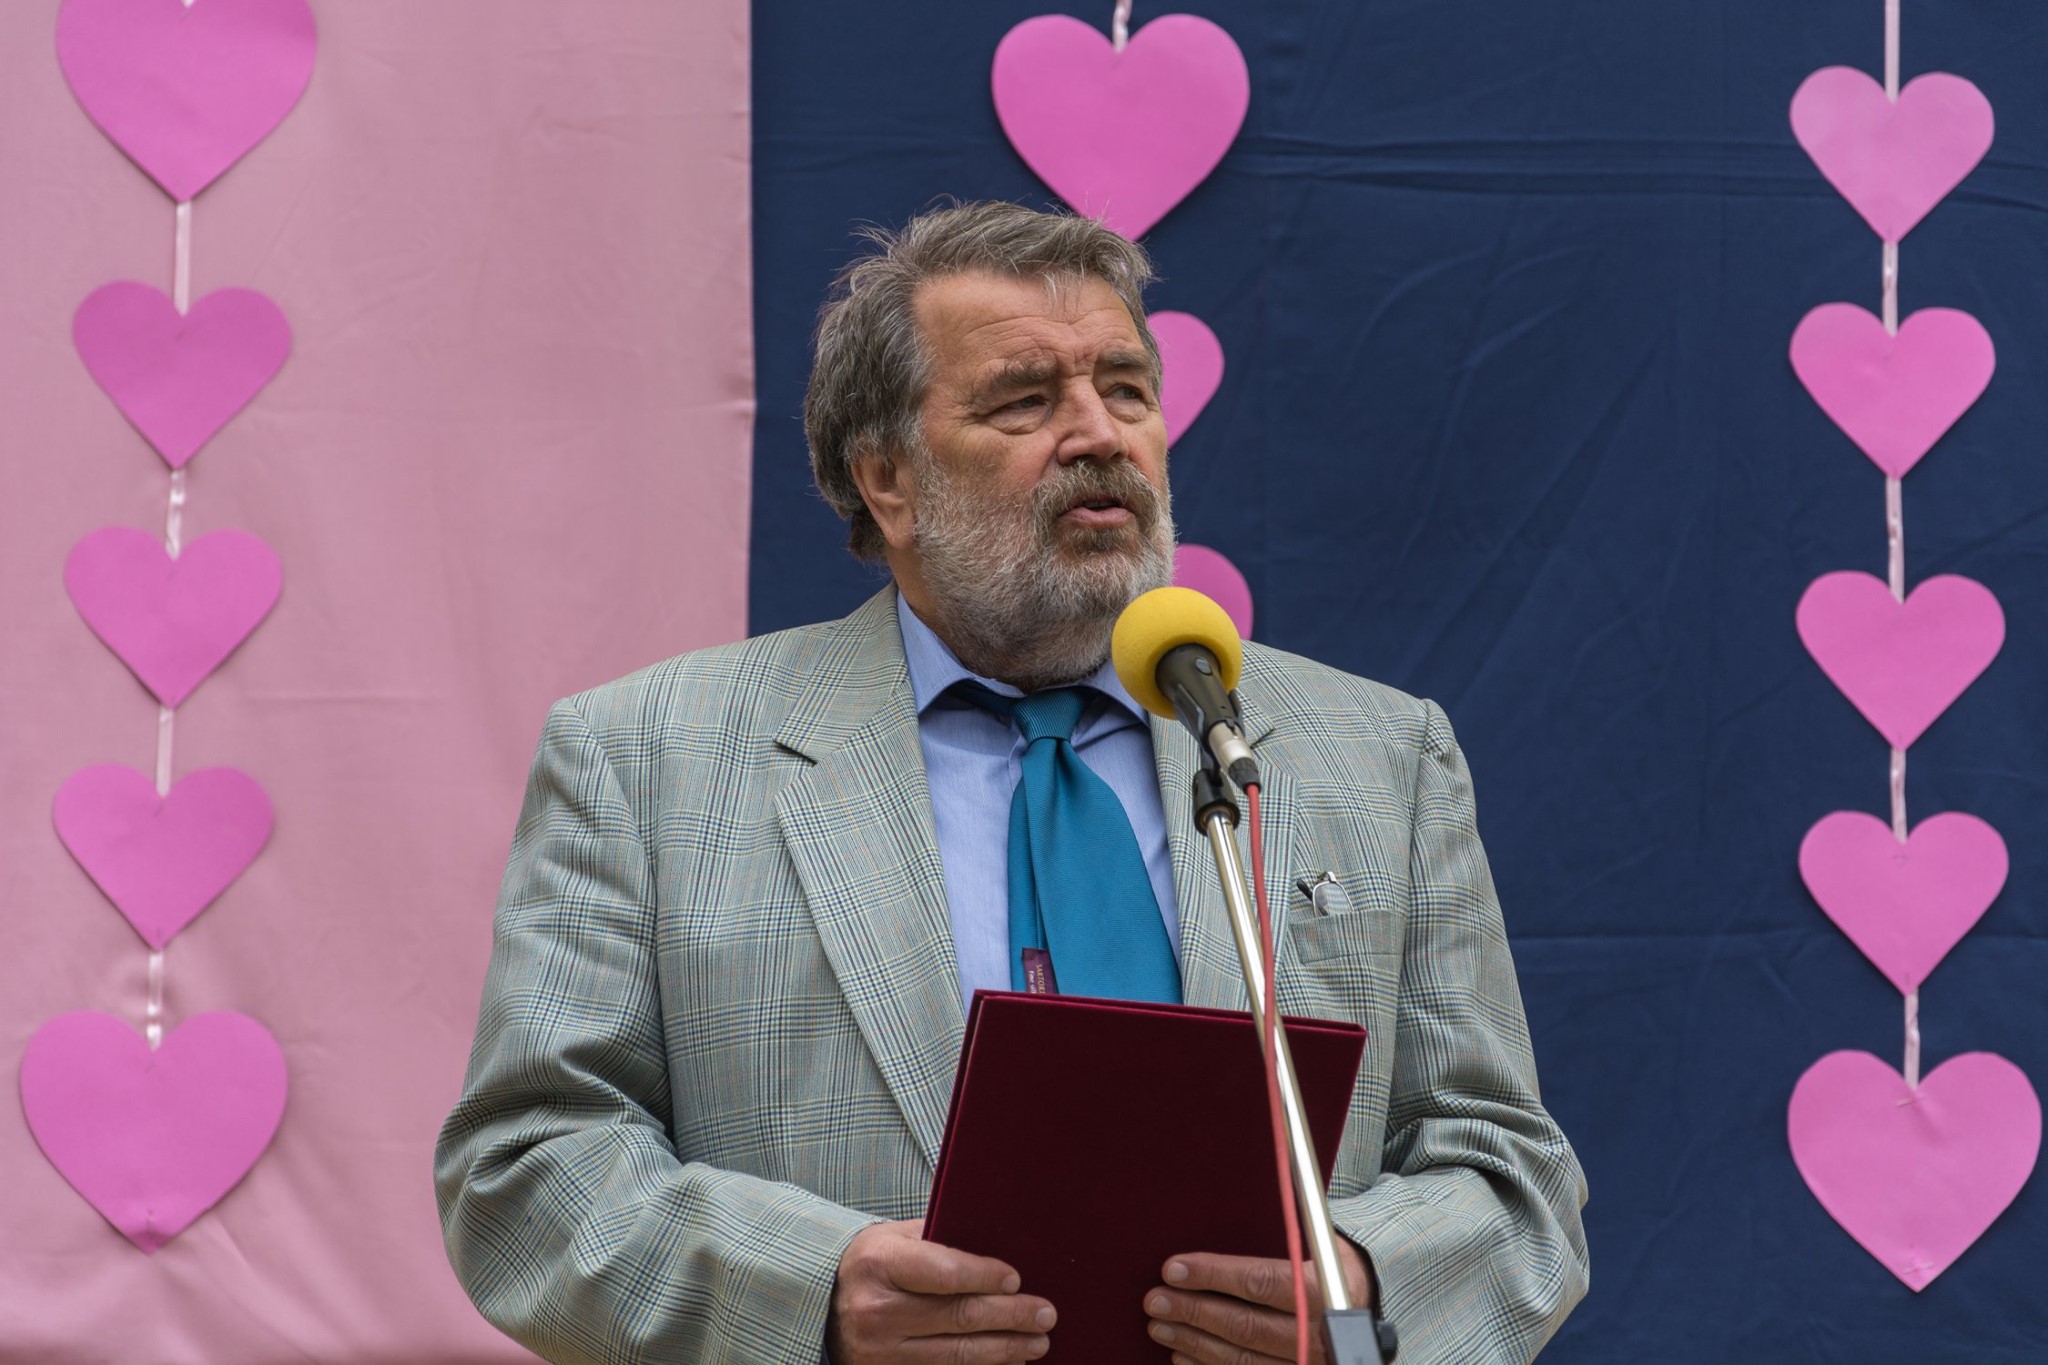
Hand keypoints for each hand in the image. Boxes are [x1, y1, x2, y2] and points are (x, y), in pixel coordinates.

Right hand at [827, 1219, 1055, 1363]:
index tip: (1017, 1278)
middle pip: (958, 1316)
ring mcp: (878, 1353)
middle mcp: (875, 1311)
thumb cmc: (872, 1263)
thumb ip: (940, 1240)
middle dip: (1010, 1316)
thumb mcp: (895, 1237)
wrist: (822, 1304)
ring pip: (956, 1354)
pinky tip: (1007, 1362)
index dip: (985, 1276)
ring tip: (1037, 1342)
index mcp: (879, 1264)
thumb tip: (1000, 1249)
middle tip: (1045, 1313)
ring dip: (1005, 1349)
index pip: (944, 1272)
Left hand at [1141, 1240, 1375, 1363]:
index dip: (1212, 1275)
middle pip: (1245, 1326)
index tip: (1173, 1268)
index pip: (1259, 1282)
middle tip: (1155, 1300)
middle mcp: (1318, 1335)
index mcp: (1324, 1291)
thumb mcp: (1318, 1243)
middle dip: (1193, 1311)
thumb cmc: (1328, 1267)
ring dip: (1194, 1342)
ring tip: (1160, 1326)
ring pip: (1241, 1360)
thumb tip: (1216, 1217)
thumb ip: (1282, 1236)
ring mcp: (1308, 1364)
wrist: (1362, 1305)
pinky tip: (1182, 1356)